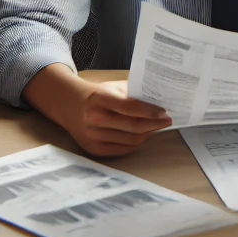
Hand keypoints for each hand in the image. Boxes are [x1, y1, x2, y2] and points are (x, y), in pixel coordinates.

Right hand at [27, 69, 171, 157]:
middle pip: (132, 126)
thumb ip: (132, 93)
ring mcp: (93, 136)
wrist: (71, 106)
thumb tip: (158, 100)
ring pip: (130, 140)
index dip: (149, 111)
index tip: (164, 112)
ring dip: (146, 134)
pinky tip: (141, 135)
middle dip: (153, 124)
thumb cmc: (98, 94)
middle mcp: (95, 118)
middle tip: (166, 121)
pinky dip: (135, 143)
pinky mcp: (94, 149)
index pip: (130, 107)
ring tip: (154, 127)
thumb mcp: (112, 87)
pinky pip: (122, 150)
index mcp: (100, 98)